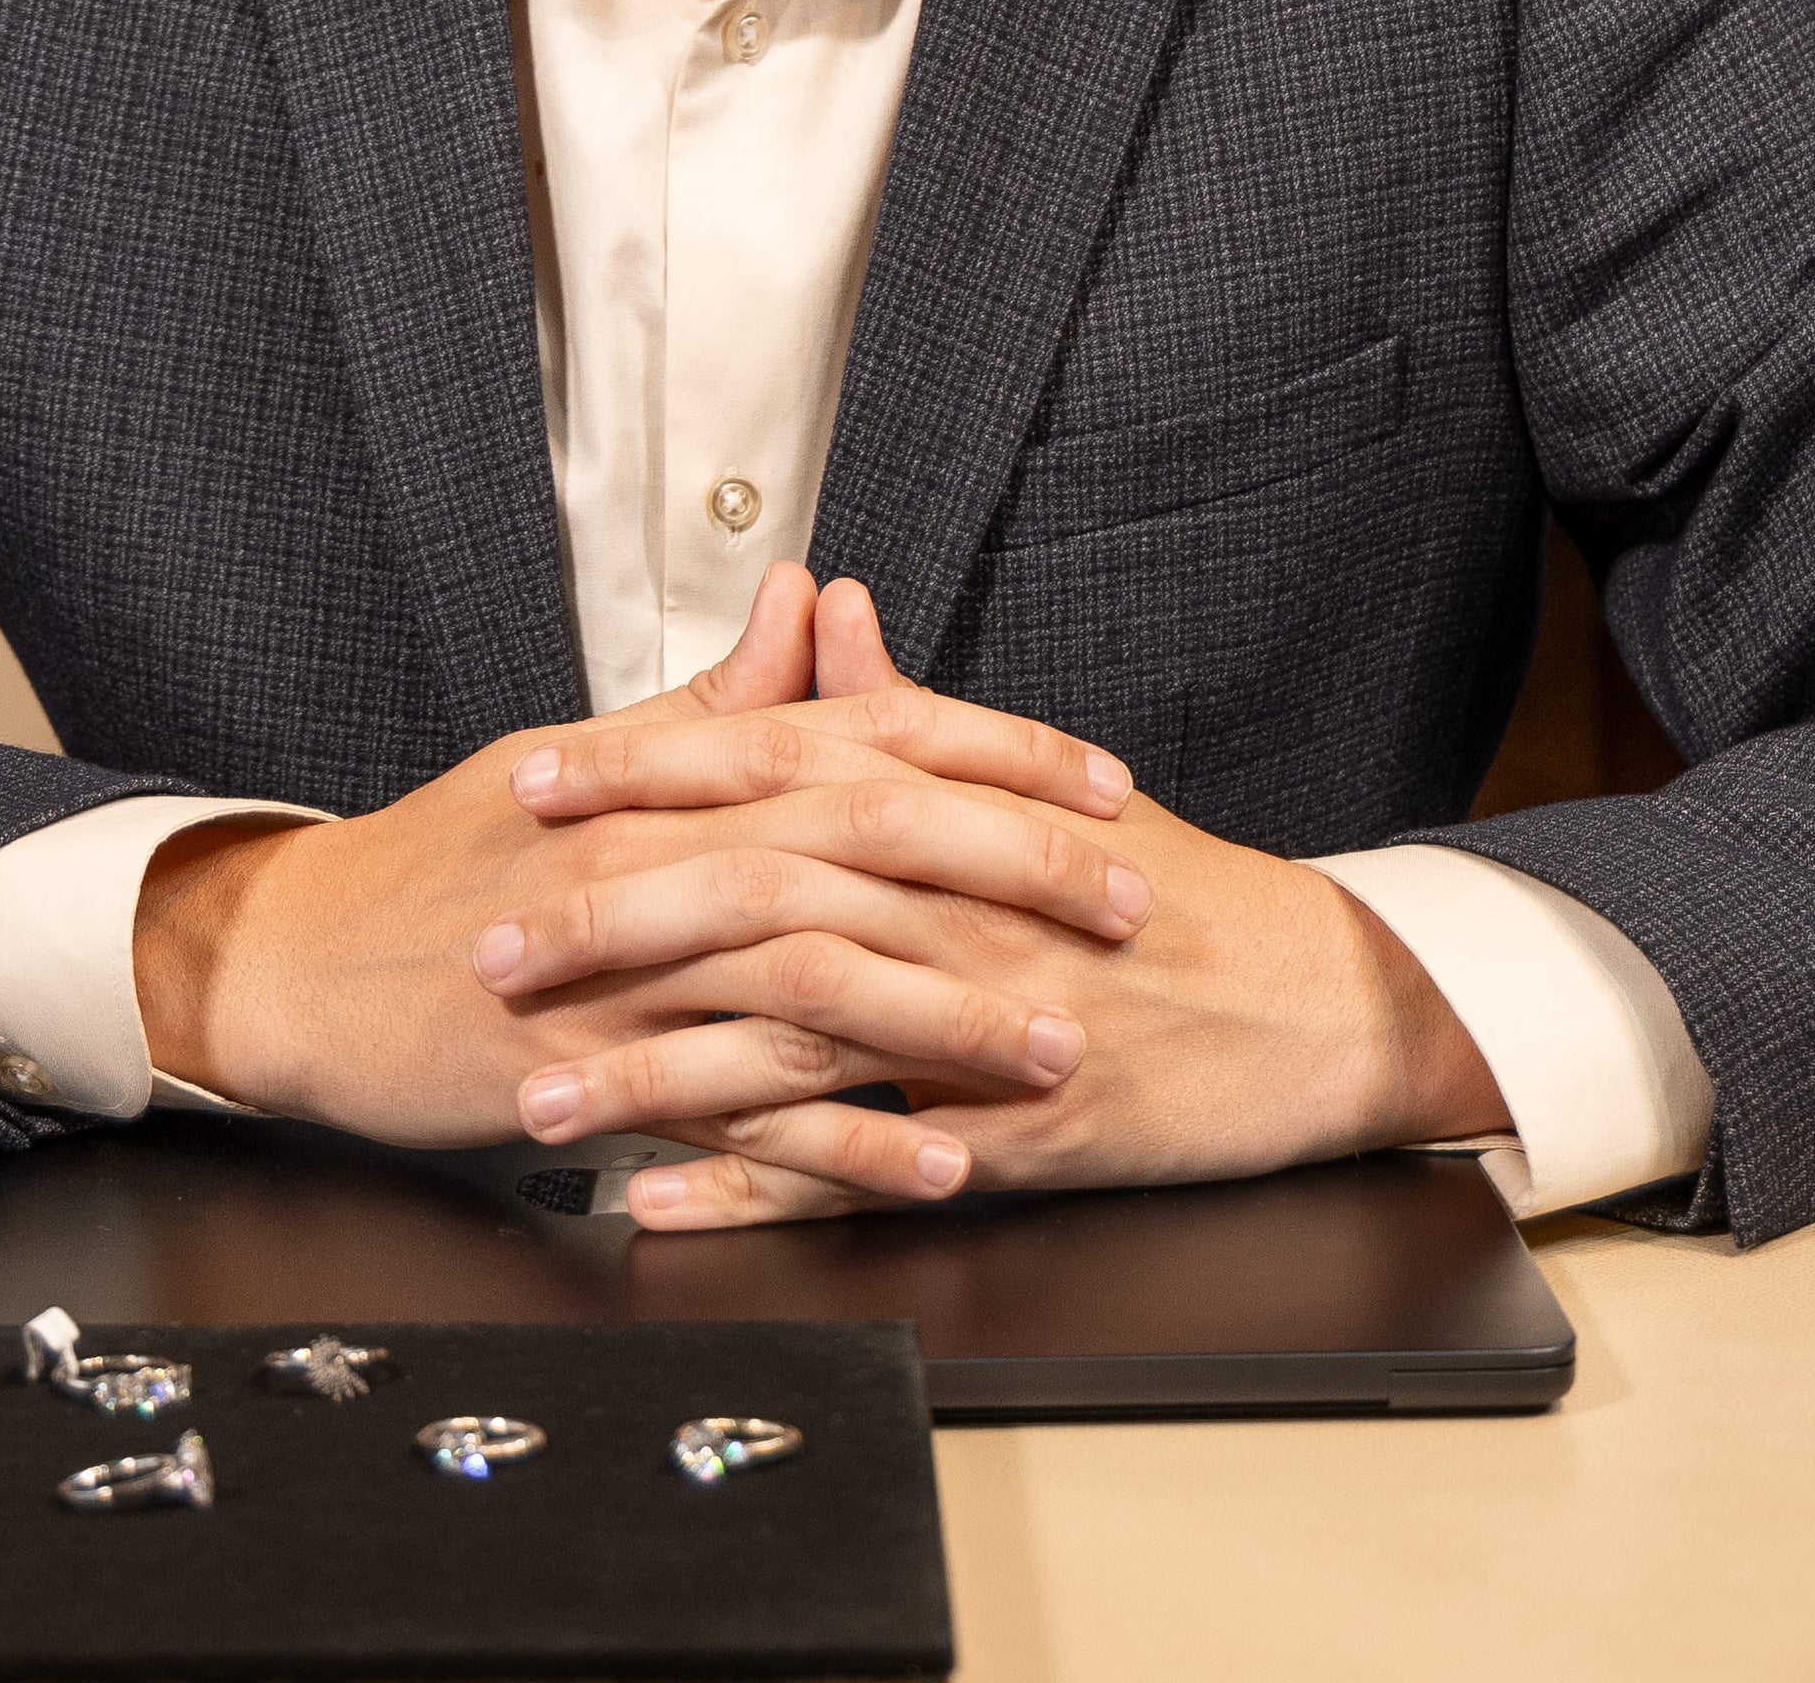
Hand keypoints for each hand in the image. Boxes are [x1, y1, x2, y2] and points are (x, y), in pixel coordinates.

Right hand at [128, 566, 1147, 1199]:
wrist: (290, 969)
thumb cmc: (438, 865)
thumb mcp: (580, 759)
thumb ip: (715, 701)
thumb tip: (812, 598)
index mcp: (669, 774)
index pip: (859, 738)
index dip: (991, 755)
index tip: (1100, 783)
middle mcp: (658, 854)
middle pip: (862, 841)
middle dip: (1010, 869)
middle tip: (1126, 904)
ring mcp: (626, 970)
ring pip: (818, 979)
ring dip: (954, 1018)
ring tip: (1066, 1049)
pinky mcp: (593, 1075)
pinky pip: (744, 1112)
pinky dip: (847, 1143)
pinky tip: (938, 1163)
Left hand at [487, 586, 1506, 1227]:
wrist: (1327, 1004)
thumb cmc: (1182, 896)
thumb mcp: (1045, 783)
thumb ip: (913, 706)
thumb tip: (825, 611)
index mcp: (960, 804)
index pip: (777, 764)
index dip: (645, 771)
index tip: (533, 782)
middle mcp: (964, 898)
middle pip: (758, 890)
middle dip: (608, 919)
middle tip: (487, 942)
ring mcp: (991, 1016)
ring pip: (793, 1030)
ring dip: (651, 1069)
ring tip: (532, 1099)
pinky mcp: (1021, 1130)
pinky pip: (868, 1164)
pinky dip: (757, 1186)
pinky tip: (661, 1203)